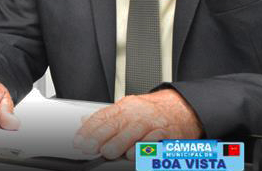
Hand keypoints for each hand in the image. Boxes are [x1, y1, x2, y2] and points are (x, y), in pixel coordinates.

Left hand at [73, 89, 202, 159]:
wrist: (182, 108)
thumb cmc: (151, 113)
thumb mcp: (126, 110)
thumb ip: (106, 118)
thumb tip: (82, 122)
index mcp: (124, 107)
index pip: (102, 116)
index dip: (89, 129)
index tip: (78, 140)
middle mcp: (137, 113)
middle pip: (116, 123)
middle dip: (100, 136)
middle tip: (89, 147)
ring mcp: (152, 122)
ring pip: (133, 131)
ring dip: (119, 143)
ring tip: (108, 153)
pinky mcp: (167, 133)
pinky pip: (154, 140)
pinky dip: (144, 147)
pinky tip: (134, 154)